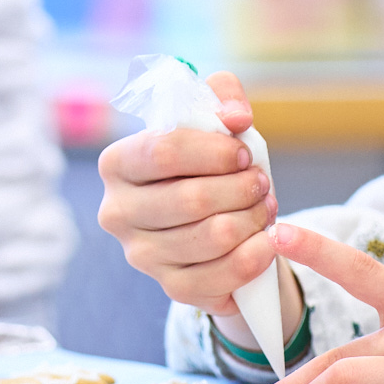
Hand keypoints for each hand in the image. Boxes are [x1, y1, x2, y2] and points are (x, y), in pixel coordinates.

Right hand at [96, 70, 278, 317]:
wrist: (213, 218)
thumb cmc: (208, 162)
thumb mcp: (212, 118)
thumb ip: (223, 96)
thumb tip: (236, 117)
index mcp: (117, 164)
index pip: (163, 152)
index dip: (214, 151)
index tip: (243, 152)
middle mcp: (117, 212)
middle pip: (191, 199)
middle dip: (240, 188)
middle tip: (261, 182)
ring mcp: (141, 255)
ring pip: (212, 236)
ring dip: (253, 218)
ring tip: (266, 206)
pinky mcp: (170, 287)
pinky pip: (222, 276)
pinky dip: (255, 255)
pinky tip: (266, 240)